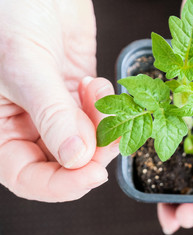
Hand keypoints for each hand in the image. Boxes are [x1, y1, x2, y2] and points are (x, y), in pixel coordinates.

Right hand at [0, 0, 118, 201]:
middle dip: (93, 152)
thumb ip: (51, 114)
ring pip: (88, 141)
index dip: (62, 185)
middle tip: (107, 129)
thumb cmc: (9, 14)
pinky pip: (100, 115)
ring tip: (93, 90)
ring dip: (102, 125)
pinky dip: (106, 106)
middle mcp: (28, 124)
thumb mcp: (24, 65)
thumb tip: (76, 158)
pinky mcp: (78, 93)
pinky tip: (95, 82)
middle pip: (66, 163)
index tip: (94, 175)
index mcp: (1, 128)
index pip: (29, 177)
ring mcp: (56, 110)